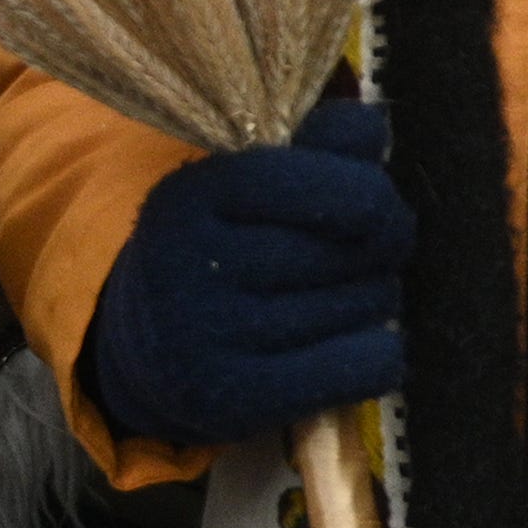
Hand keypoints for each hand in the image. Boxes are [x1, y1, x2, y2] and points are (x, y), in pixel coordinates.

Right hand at [78, 98, 410, 450]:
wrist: (150, 349)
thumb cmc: (224, 249)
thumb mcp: (253, 183)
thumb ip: (320, 146)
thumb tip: (369, 127)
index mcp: (193, 195)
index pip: (339, 188)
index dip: (373, 197)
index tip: (364, 208)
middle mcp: (191, 266)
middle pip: (363, 248)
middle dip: (376, 252)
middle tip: (341, 263)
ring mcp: (207, 340)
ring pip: (370, 304)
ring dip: (371, 301)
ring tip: (326, 303)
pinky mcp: (233, 401)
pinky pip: (367, 367)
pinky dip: (377, 356)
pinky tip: (344, 348)